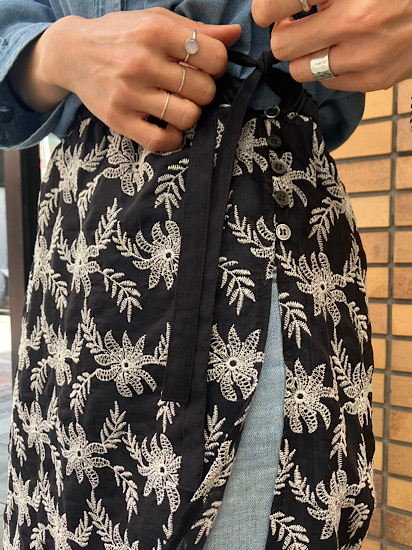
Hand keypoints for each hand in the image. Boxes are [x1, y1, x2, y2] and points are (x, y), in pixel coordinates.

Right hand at [11, 8, 240, 150]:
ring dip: (190, 114)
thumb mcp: (155, 21)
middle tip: (188, 88)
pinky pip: (161, 141)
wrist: (72, 53)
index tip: (204, 67)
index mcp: (155, 32)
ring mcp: (129, 93)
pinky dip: (174, 139)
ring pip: (188, 116)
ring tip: (179, 105)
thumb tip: (234, 36)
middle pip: (203, 90)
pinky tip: (170, 127)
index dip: (216, 66)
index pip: (214, 58)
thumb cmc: (120, 35)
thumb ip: (195, 30)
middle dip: (203, 91)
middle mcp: (142, 62)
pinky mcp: (119, 119)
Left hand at [251, 0, 411, 91]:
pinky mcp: (374, 79)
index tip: (270, 11)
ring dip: (303, 54)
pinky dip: (329, 66)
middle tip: (294, 22)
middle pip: (283, 45)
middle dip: (283, 33)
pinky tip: (345, 48)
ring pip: (300, 70)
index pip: (279, 4)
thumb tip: (280, 6)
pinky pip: (328, 82)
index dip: (267, 9)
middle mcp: (356, 21)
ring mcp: (366, 55)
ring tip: (319, 37)